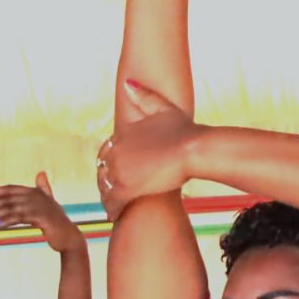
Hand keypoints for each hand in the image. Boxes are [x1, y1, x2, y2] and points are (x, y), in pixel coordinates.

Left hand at [0, 174, 84, 253]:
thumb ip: (43, 188)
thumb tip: (41, 172)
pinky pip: (20, 218)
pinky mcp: (42, 218)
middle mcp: (37, 196)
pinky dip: (7, 221)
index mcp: (36, 192)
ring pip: (11, 209)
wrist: (68, 236)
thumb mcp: (48, 202)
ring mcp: (40, 207)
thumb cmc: (56, 220)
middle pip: (8, 199)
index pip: (11, 189)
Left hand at [97, 84, 198, 217]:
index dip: (110, 163)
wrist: (195, 149)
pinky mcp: (126, 189)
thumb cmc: (184, 129)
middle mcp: (115, 153)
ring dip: (108, 196)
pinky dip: (112, 210)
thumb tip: (127, 82)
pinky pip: (112, 203)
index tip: (116, 172)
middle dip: (106, 181)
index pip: (106, 152)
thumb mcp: (163, 106)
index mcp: (121, 136)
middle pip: (102, 171)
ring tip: (113, 205)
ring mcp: (119, 172)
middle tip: (112, 192)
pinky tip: (115, 215)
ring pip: (105, 188)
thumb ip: (143, 95)